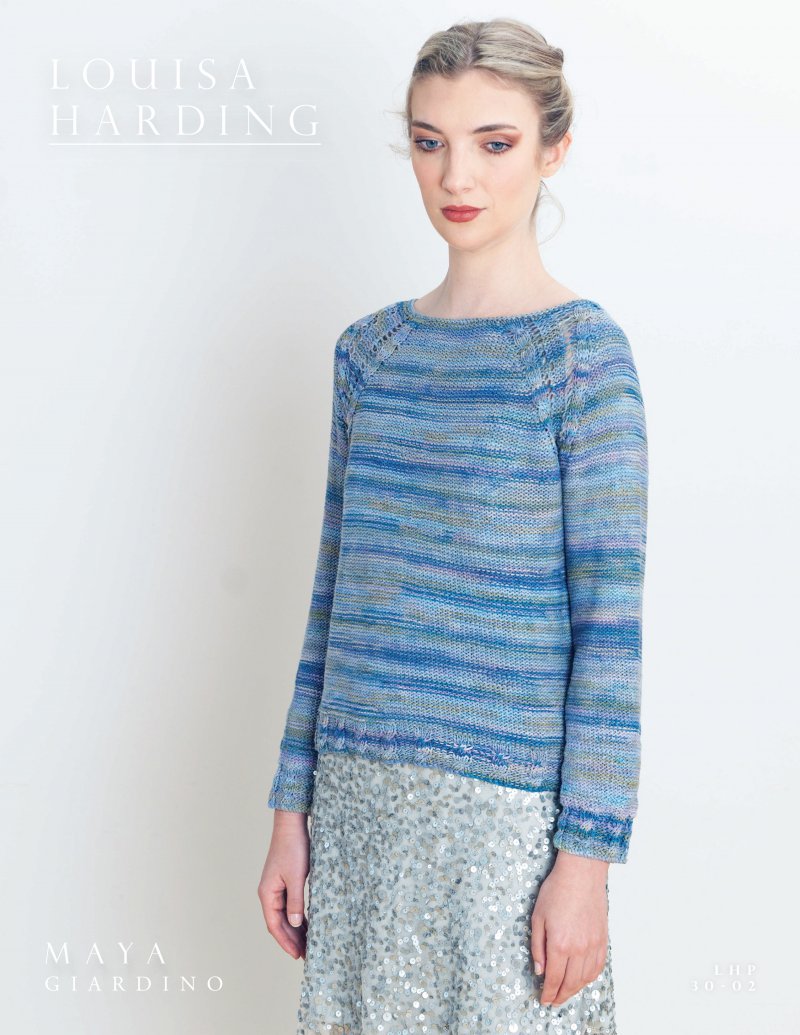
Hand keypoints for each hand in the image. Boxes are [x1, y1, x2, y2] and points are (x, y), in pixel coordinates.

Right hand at [258, 809, 309, 959]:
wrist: (291, 826)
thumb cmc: (293, 849)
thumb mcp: (296, 878)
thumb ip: (296, 902)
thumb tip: (295, 925)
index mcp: (267, 894)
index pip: (274, 925)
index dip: (285, 942)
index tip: (297, 955)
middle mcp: (269, 893)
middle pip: (279, 923)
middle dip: (292, 939)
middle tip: (306, 955)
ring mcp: (276, 888)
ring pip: (285, 916)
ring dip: (295, 930)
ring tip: (308, 944)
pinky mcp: (285, 882)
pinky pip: (290, 906)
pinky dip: (298, 917)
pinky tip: (307, 925)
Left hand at [530, 850, 609, 1006]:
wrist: (581, 874)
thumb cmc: (556, 891)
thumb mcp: (537, 917)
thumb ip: (537, 947)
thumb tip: (539, 971)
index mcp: (559, 944)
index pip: (554, 978)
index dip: (548, 992)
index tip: (544, 1000)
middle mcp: (578, 949)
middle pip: (570, 983)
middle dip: (560, 995)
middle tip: (553, 1001)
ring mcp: (592, 945)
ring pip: (585, 978)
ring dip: (575, 990)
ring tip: (566, 993)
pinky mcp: (602, 940)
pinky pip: (598, 967)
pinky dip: (590, 978)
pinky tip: (583, 979)